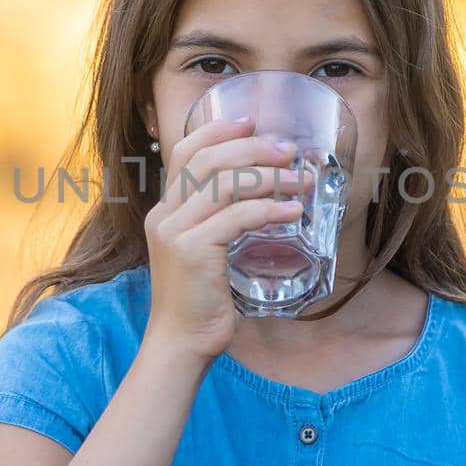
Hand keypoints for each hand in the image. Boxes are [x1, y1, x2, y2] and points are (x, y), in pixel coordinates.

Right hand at [142, 115, 304, 361]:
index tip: (250, 121)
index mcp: (164, 210)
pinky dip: (270, 209)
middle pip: (207, 160)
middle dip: (253, 148)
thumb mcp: (204, 253)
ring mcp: (175, 232)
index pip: (184, 152)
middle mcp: (164, 215)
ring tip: (302, 180)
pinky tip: (294, 213)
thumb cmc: (201, 302)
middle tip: (289, 150)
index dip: (216, 130)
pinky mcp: (191, 251)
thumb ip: (218, 223)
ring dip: (270, 176)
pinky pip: (237, 217)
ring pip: (225, 183)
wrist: (181, 344)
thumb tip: (261, 197)